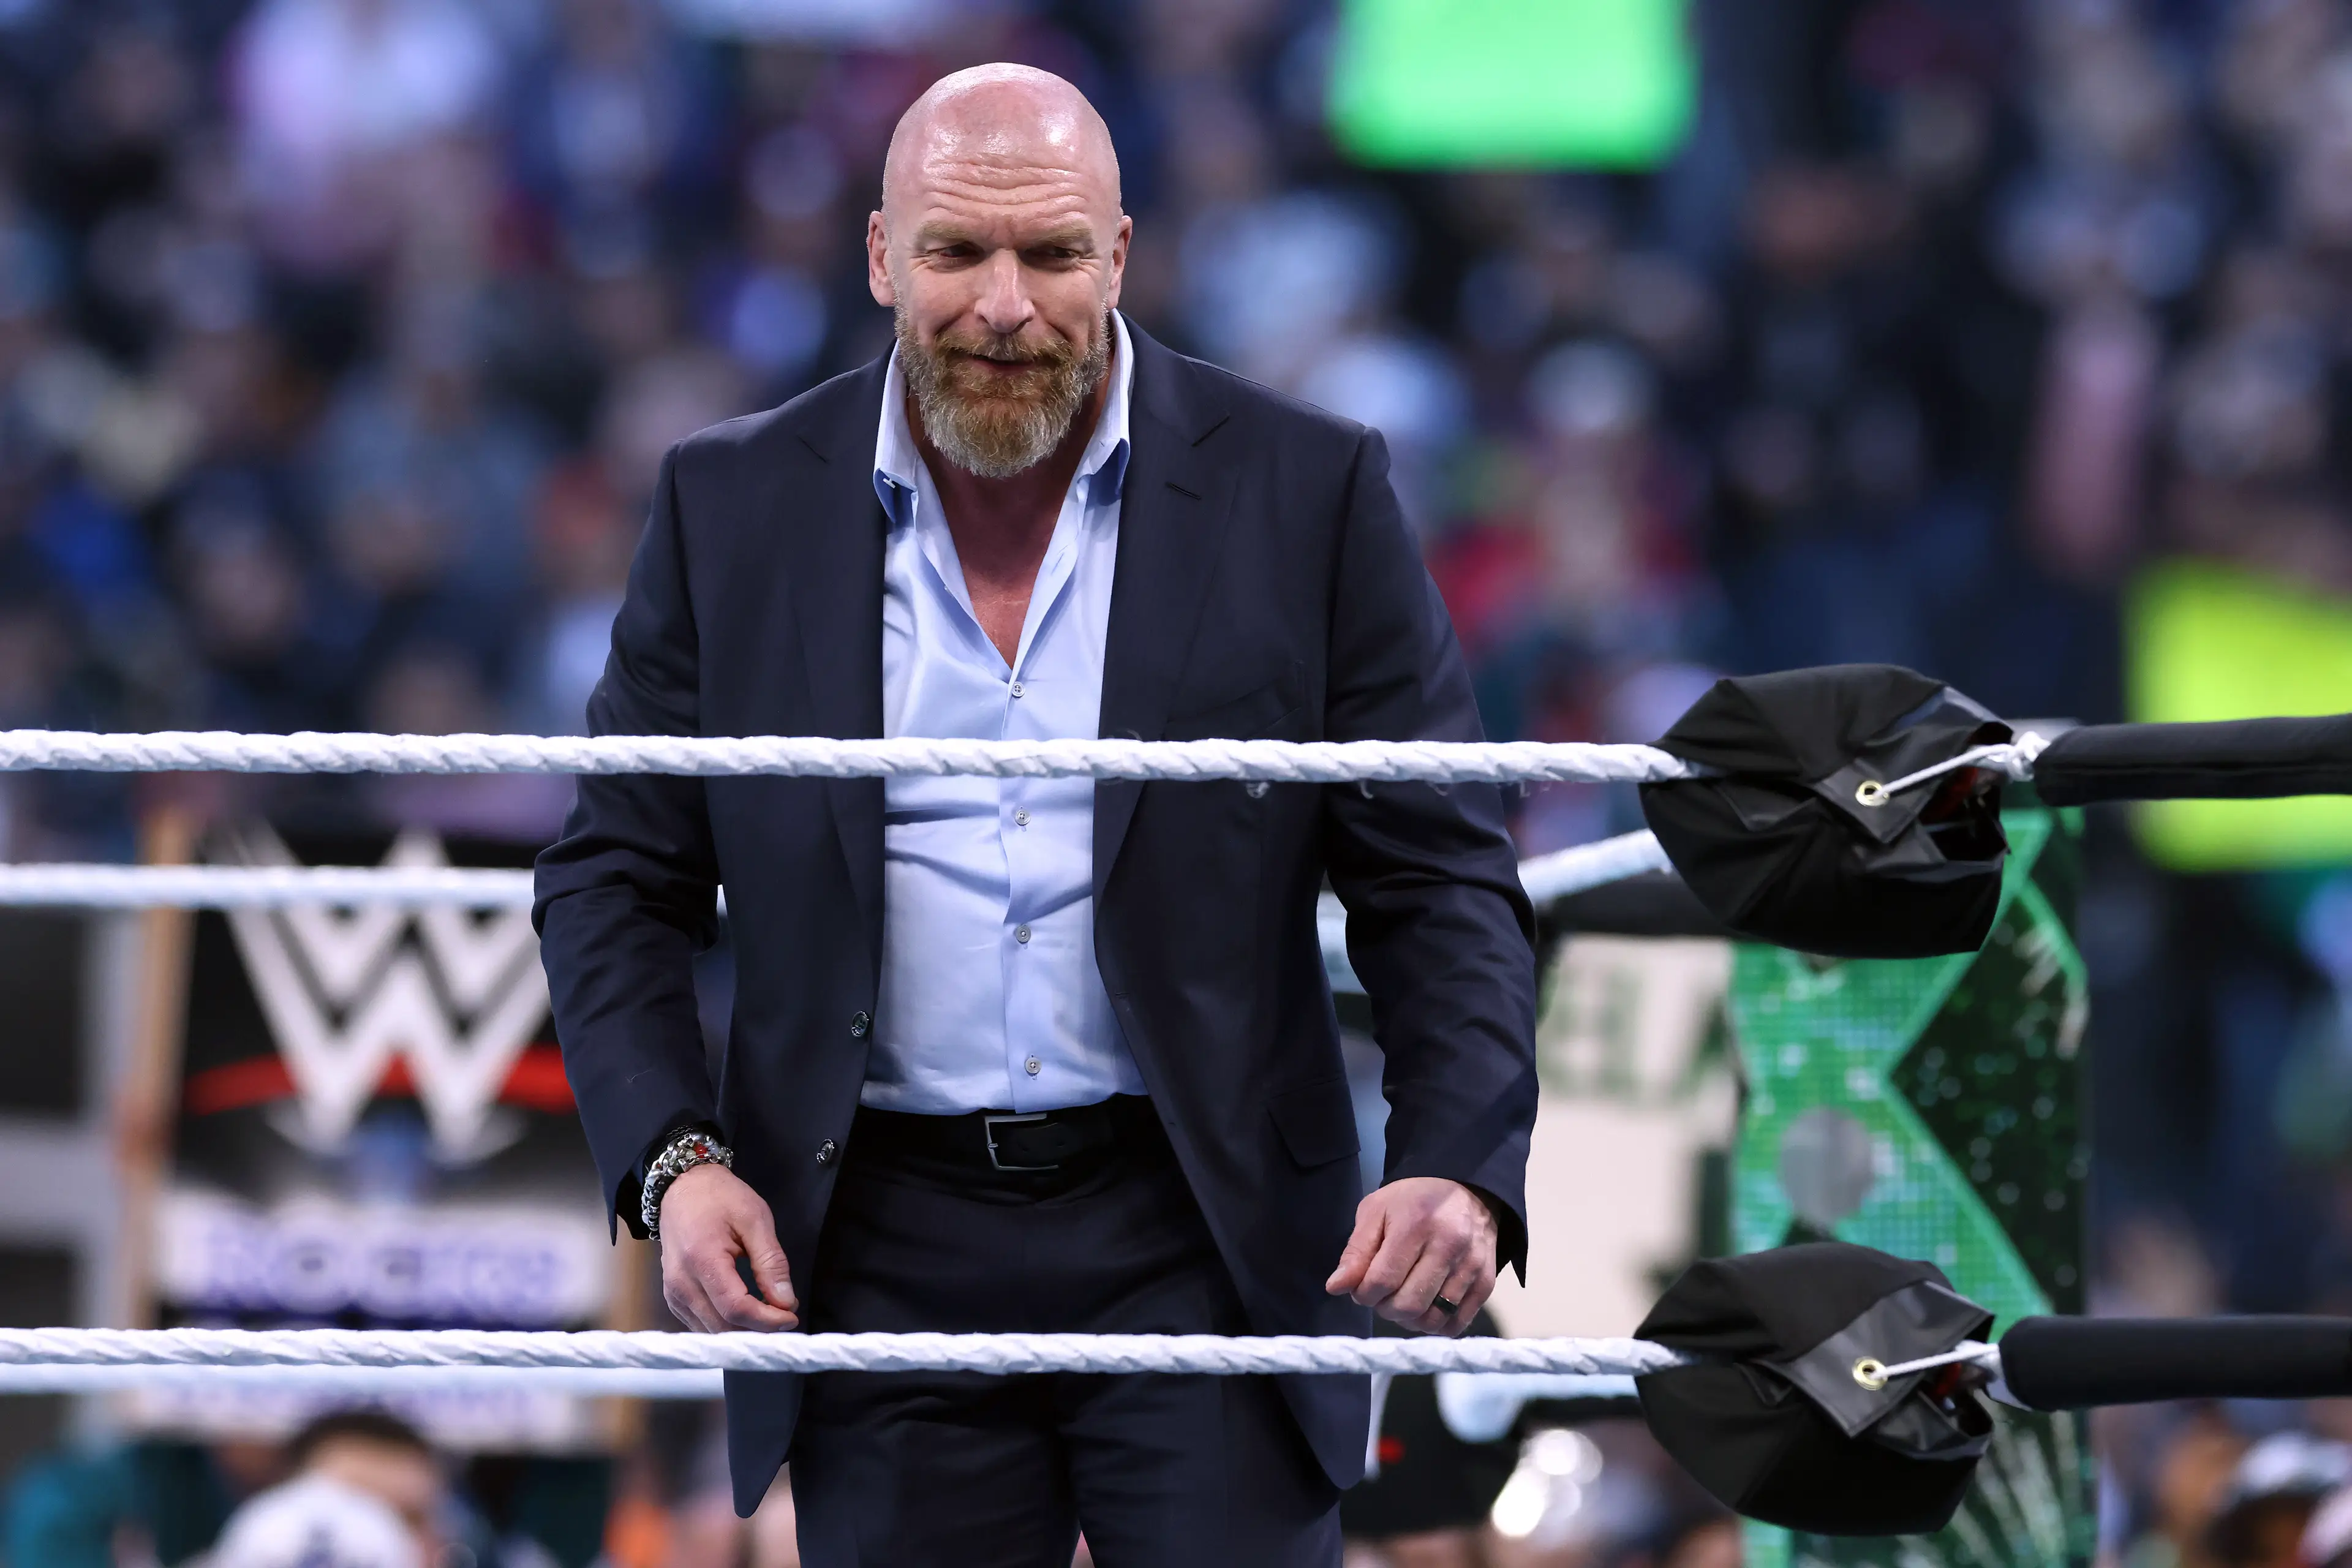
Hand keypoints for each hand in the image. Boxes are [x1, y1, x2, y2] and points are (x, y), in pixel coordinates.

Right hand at [659, 1163, 798, 1331]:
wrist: (683, 1186)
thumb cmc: (721, 1198)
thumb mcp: (755, 1219)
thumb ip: (771, 1262)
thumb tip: (786, 1301)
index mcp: (702, 1259)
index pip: (735, 1308)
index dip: (767, 1319)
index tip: (791, 1316)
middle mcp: (681, 1283)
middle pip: (722, 1326)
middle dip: (758, 1329)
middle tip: (785, 1317)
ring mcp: (672, 1293)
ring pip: (710, 1331)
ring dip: (742, 1331)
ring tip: (769, 1315)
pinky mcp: (672, 1298)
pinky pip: (700, 1324)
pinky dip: (725, 1325)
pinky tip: (746, 1314)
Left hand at [1324, 1177, 1497, 1334]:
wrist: (1466, 1189)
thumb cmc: (1413, 1201)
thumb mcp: (1376, 1211)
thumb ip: (1356, 1251)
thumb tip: (1336, 1288)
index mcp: (1416, 1224)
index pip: (1382, 1281)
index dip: (1363, 1294)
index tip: (1361, 1287)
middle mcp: (1449, 1246)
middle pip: (1407, 1305)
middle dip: (1384, 1308)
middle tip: (1382, 1294)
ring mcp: (1471, 1266)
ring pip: (1432, 1320)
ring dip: (1408, 1319)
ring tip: (1403, 1299)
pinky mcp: (1486, 1282)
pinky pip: (1456, 1324)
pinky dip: (1434, 1325)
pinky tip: (1425, 1307)